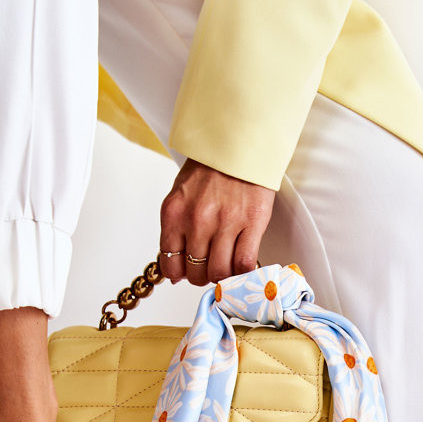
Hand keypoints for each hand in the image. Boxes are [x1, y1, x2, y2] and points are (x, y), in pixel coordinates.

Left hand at [159, 158, 274, 285]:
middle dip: (204, 276)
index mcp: (174, 214)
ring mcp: (225, 223)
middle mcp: (197, 220)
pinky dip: (243, 271)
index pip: (171, 265)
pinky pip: (244, 263)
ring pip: (220, 273)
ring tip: (228, 264)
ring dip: (224, 276)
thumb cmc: (209, 170)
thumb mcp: (180, 196)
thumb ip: (175, 230)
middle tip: (211, 267)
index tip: (189, 272)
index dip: (181, 274)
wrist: (237, 145)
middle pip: (197, 273)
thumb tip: (177, 269)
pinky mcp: (251, 223)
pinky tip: (243, 262)